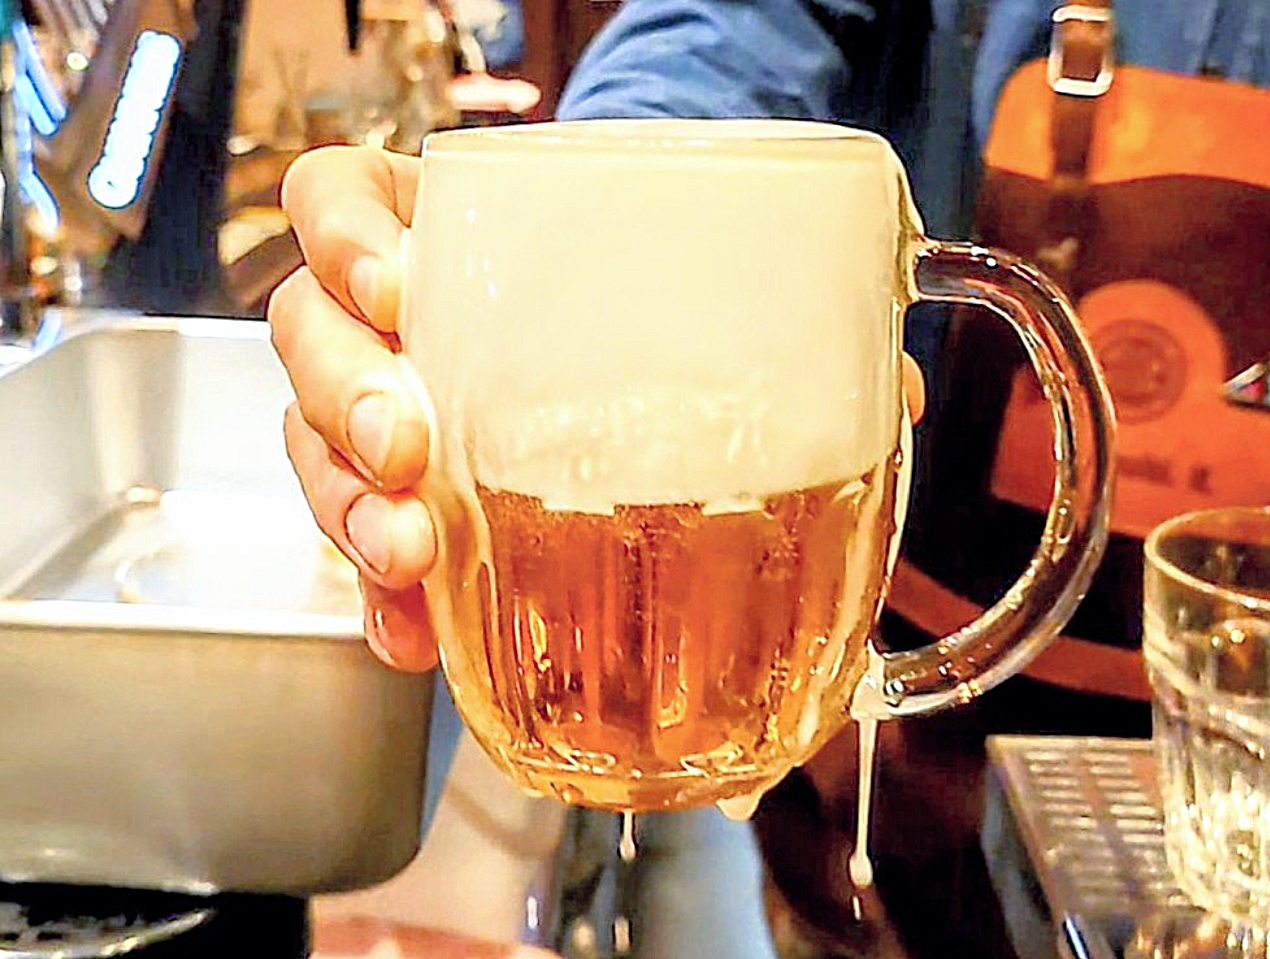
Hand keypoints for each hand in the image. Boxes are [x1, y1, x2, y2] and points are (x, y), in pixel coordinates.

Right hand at [269, 144, 928, 673]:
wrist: (608, 354)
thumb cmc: (624, 306)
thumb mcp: (682, 287)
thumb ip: (772, 321)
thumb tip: (891, 396)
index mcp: (440, 232)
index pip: (336, 196)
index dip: (342, 235)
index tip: (394, 285)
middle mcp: (388, 319)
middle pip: (305, 334)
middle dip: (346, 396)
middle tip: (408, 445)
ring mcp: (377, 408)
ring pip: (311, 446)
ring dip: (351, 508)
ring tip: (413, 557)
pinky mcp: (392, 499)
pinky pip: (353, 545)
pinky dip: (380, 598)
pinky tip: (415, 633)